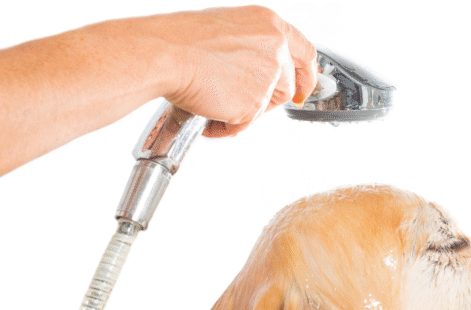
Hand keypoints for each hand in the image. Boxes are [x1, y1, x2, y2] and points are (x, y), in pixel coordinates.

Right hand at [137, 6, 317, 136]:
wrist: (164, 53)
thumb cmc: (181, 41)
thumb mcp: (227, 31)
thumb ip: (252, 48)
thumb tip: (255, 70)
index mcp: (269, 24)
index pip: (304, 51)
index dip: (306, 74)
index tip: (302, 88)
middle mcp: (275, 47)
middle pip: (288, 84)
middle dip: (269, 100)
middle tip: (246, 106)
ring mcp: (268, 75)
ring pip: (267, 106)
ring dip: (245, 112)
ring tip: (215, 105)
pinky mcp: (255, 102)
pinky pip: (246, 123)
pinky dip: (227, 125)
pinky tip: (209, 115)